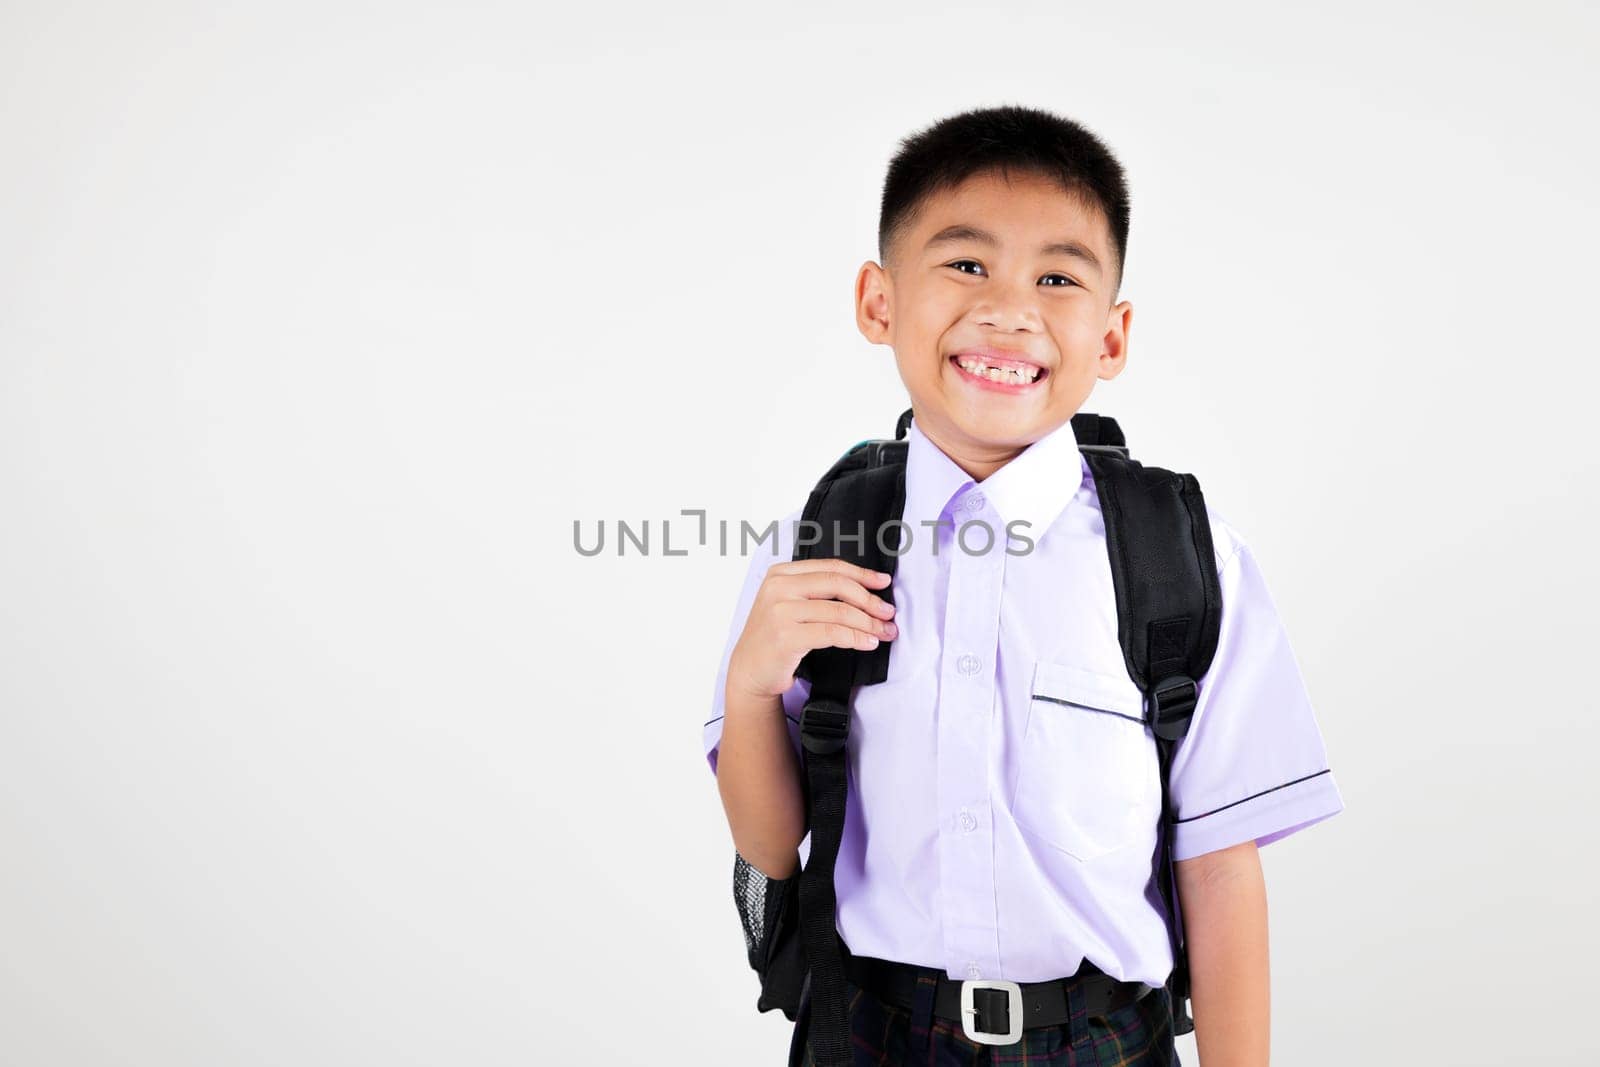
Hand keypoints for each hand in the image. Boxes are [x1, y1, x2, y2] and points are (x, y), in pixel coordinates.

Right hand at [726, 559, 897, 701]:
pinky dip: (856, 638)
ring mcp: (780, 611)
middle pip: (838, 585)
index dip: (862, 574)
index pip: (831, 567)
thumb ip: (815, 591)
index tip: (883, 582)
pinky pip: (833, 633)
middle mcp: (778, 587)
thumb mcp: (788, 604)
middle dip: (869, 600)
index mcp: (781, 573)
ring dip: (868, 623)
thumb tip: (865, 591)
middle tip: (887, 613)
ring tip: (883, 632)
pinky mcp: (786, 637)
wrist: (749, 670)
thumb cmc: (774, 638)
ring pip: (839, 611)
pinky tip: (867, 643)